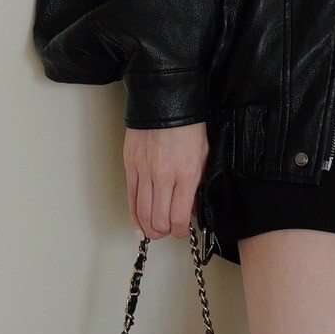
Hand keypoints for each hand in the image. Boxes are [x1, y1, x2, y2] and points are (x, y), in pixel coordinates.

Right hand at [124, 121, 209, 238]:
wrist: (165, 101)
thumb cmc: (187, 125)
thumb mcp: (203, 156)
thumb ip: (197, 184)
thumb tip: (192, 208)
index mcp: (186, 173)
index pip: (180, 217)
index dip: (182, 232)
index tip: (184, 232)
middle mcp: (164, 175)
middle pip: (159, 220)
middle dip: (165, 232)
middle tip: (168, 231)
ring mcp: (145, 171)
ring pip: (143, 213)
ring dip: (149, 228)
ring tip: (154, 230)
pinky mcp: (131, 166)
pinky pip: (131, 198)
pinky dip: (134, 216)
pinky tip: (139, 224)